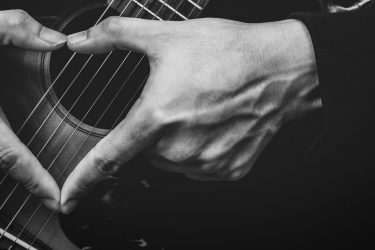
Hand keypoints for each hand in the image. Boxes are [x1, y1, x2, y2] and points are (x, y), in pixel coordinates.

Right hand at [0, 10, 65, 210]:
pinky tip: (11, 152)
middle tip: (48, 195)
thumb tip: (57, 41)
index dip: (35, 180)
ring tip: (37, 182)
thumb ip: (17, 30)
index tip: (53, 199)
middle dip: (25, 179)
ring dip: (11, 168)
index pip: (12, 156)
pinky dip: (2, 152)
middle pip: (0, 164)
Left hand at [61, 17, 320, 212]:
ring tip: (200, 110)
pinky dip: (200, 148)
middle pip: (146, 150)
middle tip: (177, 102)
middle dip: (152, 129)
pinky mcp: (228, 170)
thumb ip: (115, 36)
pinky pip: (199, 164)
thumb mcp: (167, 36)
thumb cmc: (229, 53)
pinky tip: (215, 124)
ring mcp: (206, 163)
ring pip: (172, 159)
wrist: (280, 69)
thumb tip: (81, 41)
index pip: (107, 159)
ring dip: (177, 140)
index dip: (83, 181)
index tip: (69, 199)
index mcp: (157, 118)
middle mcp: (180, 148)